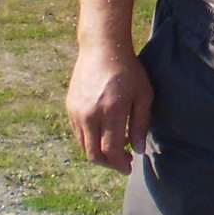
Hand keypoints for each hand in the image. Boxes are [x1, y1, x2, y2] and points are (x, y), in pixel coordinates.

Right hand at [67, 46, 152, 171]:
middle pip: (94, 154)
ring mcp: (77, 111)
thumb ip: (141, 124)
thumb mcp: (144, 94)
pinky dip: (90, 140)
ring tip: (115, 148)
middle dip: (109, 164)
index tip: (129, 166)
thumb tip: (137, 150)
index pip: (111, 151)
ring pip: (83, 146)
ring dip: (99, 153)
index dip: (120, 164)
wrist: (102, 48)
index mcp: (111, 111)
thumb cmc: (128, 70)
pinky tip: (103, 134)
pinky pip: (78, 134)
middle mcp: (90, 114)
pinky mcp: (70, 107)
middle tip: (122, 162)